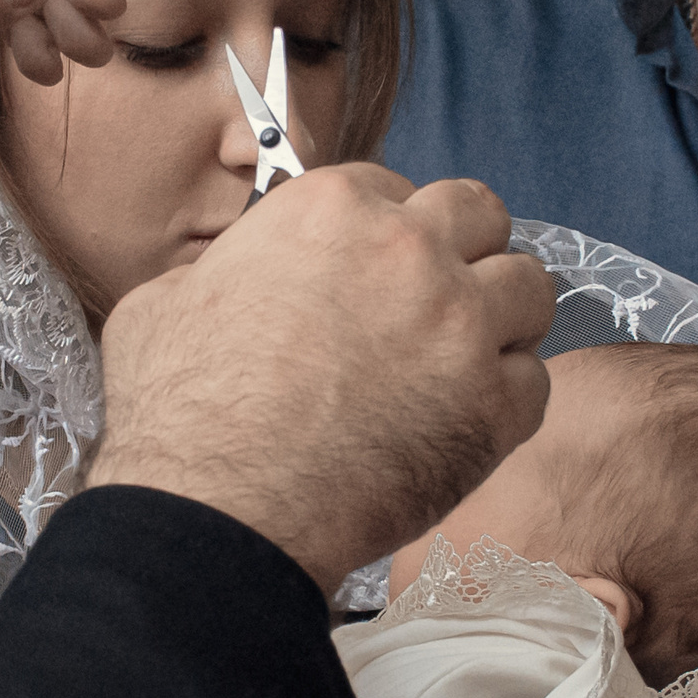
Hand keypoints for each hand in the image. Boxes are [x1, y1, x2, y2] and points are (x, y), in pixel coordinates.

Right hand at [87, 166, 552, 588]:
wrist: (220, 509)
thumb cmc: (179, 412)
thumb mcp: (164, 300)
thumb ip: (220, 269)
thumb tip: (226, 278)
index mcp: (330, 209)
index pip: (394, 187)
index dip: (386, 230)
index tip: (376, 268)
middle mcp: (407, 250)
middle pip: (481, 214)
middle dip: (464, 250)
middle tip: (435, 299)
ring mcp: (461, 325)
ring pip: (531, 287)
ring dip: (501, 318)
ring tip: (462, 358)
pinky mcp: (493, 405)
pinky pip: (534, 381)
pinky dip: (505, 400)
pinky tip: (461, 420)